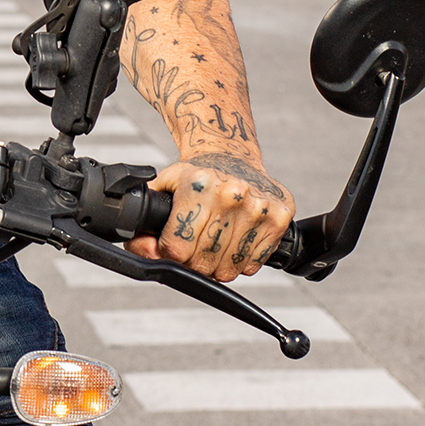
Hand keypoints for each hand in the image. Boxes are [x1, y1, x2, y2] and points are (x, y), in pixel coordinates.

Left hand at [125, 151, 294, 282]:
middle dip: (193, 263)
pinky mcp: (279, 219)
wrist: (232, 156)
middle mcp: (232, 195)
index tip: (172, 247)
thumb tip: (145, 252)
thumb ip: (144, 221)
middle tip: (193, 249)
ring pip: (229, 269)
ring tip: (214, 244)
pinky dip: (241, 262)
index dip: (170, 254)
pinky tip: (234, 241)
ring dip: (217, 266)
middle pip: (203, 262)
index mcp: (199, 185)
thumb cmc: (196, 176)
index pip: (178, 247)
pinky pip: (254, 264)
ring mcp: (259, 208)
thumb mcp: (164, 187)